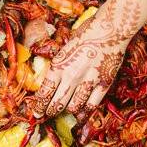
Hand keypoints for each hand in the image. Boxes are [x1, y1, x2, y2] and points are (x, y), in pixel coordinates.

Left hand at [32, 0, 143, 121]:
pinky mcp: (103, 84)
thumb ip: (59, 67)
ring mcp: (87, 81)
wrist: (109, 29)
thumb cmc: (85, 35)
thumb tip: (52, 82)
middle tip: (48, 115)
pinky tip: (81, 116)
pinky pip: (92, 105)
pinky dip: (85, 113)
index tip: (36, 113)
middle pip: (57, 103)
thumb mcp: (65, 49)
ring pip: (74, 107)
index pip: (45, 93)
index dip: (39, 106)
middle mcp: (71, 76)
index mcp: (59, 66)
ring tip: (65, 112)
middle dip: (50, 112)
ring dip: (68, 111)